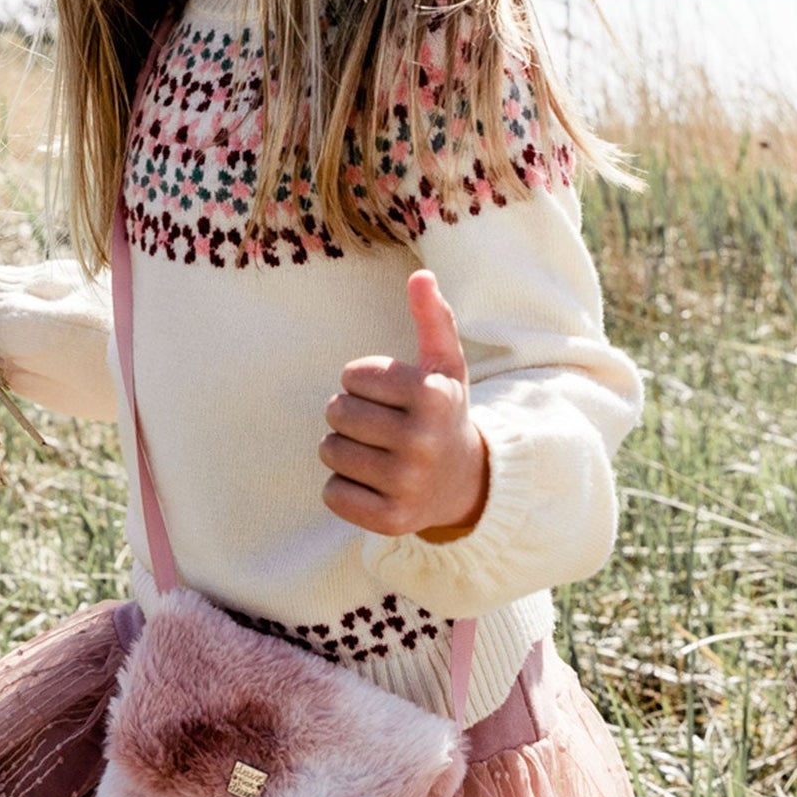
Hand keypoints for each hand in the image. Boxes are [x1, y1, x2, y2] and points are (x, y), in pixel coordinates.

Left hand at [319, 270, 489, 540]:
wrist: (467, 484)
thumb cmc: (443, 412)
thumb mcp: (445, 364)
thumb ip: (433, 317)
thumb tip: (421, 276)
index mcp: (433, 395)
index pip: (352, 374)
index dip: (363, 381)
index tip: (391, 396)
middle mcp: (423, 441)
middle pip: (335, 412)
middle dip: (349, 415)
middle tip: (379, 427)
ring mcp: (407, 484)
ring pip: (329, 452)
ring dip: (343, 450)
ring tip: (376, 454)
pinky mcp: (392, 520)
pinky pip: (332, 494)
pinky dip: (343, 488)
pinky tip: (373, 484)